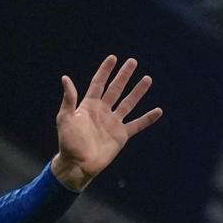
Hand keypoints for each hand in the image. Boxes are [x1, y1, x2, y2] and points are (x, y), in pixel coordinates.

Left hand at [51, 55, 160, 190]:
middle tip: (133, 62)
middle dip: (124, 76)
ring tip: (147, 79)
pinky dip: (147, 118)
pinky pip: (137, 124)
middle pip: (116, 89)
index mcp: (89, 105)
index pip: (99, 83)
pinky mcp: (121, 135)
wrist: (78, 164)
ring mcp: (113, 123)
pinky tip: (158, 111)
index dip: (105, 71)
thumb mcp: (65, 118)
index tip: (113, 58)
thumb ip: (69, 99)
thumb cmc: (68, 142)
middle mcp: (102, 111)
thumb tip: (65, 78)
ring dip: (138, 91)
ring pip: (128, 103)